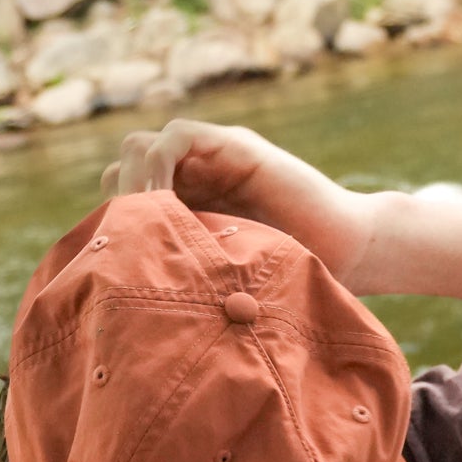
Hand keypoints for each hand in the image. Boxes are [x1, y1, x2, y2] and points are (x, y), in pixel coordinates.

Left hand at [100, 119, 375, 290]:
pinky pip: (176, 136)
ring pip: (140, 147)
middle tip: (128, 242)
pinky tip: (165, 203)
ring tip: (146, 222)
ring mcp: (214, 161)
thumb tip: (123, 326)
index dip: (109, 227)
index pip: (118, 201)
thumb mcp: (219, 289)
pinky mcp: (236, 147)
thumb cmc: (292, 285)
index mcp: (185, 214)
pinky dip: (159, 163)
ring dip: (133, 180)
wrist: (352, 256)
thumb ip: (181, 285)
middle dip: (115, 203)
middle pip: (121, 170)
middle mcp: (194, 182)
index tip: (113, 263)